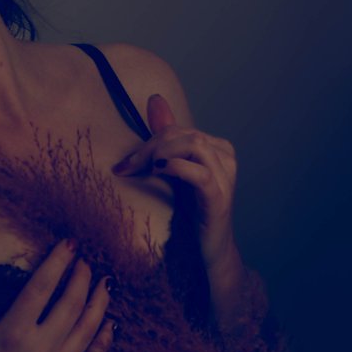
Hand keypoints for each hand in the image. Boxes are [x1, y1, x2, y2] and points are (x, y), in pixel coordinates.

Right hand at [0, 240, 114, 351]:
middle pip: (72, 305)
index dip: (58, 262)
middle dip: (82, 278)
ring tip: (106, 283)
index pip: (42, 287)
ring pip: (88, 330)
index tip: (69, 244)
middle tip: (86, 261)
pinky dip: (104, 340)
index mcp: (10, 334)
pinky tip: (110, 324)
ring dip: (99, 303)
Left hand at [112, 93, 240, 272]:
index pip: (179, 130)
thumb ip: (166, 138)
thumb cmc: (191, 213)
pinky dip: (176, 167)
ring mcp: (226, 177)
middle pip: (185, 134)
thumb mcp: (175, 171)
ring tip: (147, 170)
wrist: (209, 251)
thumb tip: (155, 99)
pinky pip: (200, 173)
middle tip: (128, 167)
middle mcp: (226, 157)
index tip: (125, 164)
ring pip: (195, 144)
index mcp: (217, 147)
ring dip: (163, 153)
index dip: (149, 141)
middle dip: (151, 147)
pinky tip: (160, 173)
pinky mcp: (220, 197)